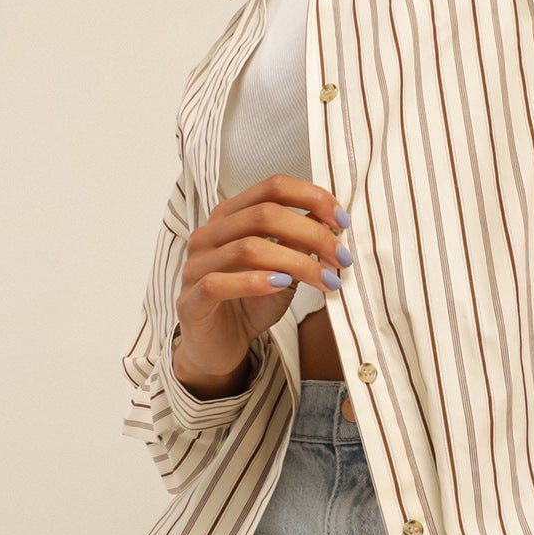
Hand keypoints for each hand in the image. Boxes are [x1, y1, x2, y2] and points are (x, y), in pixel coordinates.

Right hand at [172, 174, 350, 396]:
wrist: (219, 347)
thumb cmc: (251, 303)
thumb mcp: (284, 269)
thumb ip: (299, 243)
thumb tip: (330, 220)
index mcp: (230, 216)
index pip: (271, 187)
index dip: (311, 197)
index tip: (342, 220)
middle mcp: (209, 233)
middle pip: (264, 214)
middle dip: (312, 234)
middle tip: (342, 257)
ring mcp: (196, 265)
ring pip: (248, 248)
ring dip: (296, 262)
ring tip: (326, 280)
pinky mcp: (191, 299)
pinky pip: (219, 282)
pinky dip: (255, 282)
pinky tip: (281, 285)